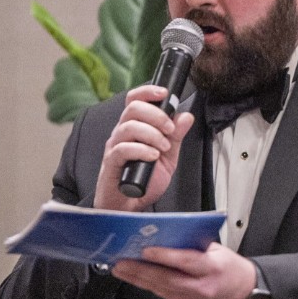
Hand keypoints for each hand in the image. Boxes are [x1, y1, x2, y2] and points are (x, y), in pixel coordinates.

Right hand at [94, 85, 194, 211]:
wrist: (129, 206)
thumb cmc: (144, 181)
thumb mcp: (167, 157)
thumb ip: (176, 137)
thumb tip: (186, 117)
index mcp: (134, 127)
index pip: (135, 100)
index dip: (148, 92)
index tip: (165, 94)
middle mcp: (122, 133)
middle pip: (133, 108)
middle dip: (156, 115)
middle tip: (170, 130)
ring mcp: (115, 146)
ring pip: (129, 126)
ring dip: (152, 134)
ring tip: (163, 147)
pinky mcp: (111, 162)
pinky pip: (123, 148)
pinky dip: (142, 150)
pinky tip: (153, 157)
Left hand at [111, 243, 256, 298]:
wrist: (245, 294)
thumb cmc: (232, 268)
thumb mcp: (218, 250)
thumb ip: (193, 245)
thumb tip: (166, 237)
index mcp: (213, 268)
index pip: (186, 261)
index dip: (165, 257)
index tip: (145, 250)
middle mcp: (203, 288)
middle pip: (168, 280)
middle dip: (141, 270)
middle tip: (122, 262)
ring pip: (162, 290)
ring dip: (139, 279)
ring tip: (121, 269)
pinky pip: (166, 296)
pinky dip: (151, 286)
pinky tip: (137, 278)